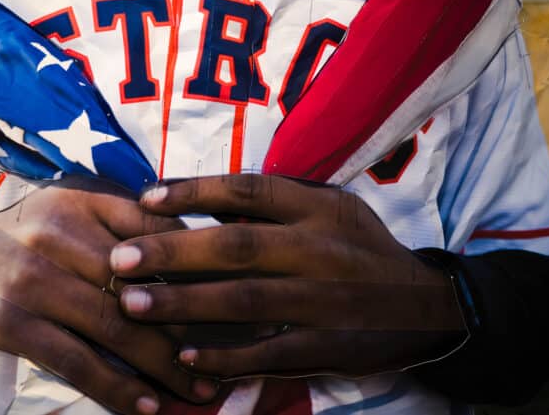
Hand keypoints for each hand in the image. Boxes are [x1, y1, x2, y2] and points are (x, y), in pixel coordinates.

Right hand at [0, 176, 219, 414]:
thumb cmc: (30, 235)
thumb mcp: (74, 211)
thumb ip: (128, 222)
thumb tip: (201, 251)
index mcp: (84, 202)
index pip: (157, 230)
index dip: (202, 265)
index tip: (239, 295)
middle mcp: (60, 234)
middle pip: (143, 287)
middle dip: (192, 327)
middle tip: (228, 357)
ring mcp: (35, 280)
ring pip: (115, 328)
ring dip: (163, 367)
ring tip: (197, 393)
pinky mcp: (15, 323)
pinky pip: (76, 361)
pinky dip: (116, 388)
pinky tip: (146, 406)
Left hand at [109, 174, 465, 379]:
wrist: (427, 305)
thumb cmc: (362, 248)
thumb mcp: (332, 208)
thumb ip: (277, 202)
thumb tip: (202, 199)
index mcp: (319, 208)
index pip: (250, 193)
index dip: (195, 193)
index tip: (145, 197)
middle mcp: (320, 250)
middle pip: (237, 247)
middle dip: (173, 253)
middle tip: (121, 260)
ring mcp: (324, 302)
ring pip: (244, 302)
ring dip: (184, 304)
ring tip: (132, 304)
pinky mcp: (327, 347)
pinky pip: (267, 353)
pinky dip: (225, 357)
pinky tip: (184, 357)